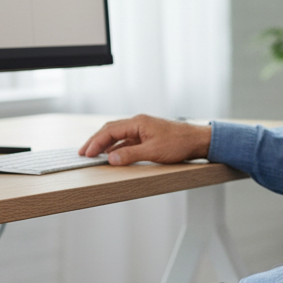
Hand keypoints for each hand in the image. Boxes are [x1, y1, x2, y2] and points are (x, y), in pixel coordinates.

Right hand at [79, 114, 211, 165]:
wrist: (198, 140)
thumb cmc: (179, 143)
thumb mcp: (153, 151)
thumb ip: (130, 155)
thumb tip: (110, 159)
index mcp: (138, 122)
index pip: (110, 130)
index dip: (96, 142)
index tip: (86, 152)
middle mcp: (138, 123)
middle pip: (111, 130)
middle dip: (96, 141)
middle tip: (83, 152)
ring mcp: (143, 129)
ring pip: (118, 136)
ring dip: (105, 145)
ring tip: (93, 154)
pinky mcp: (148, 136)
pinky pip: (127, 141)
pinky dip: (117, 148)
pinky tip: (112, 156)